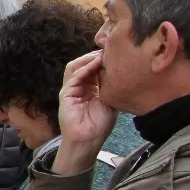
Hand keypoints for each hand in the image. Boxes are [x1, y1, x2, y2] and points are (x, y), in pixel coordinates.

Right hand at [56, 50, 116, 173]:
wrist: (89, 140)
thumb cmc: (99, 125)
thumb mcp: (111, 101)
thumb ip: (112, 87)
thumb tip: (123, 71)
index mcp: (89, 87)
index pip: (92, 67)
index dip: (102, 59)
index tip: (116, 52)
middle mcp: (78, 86)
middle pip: (82, 63)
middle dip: (95, 55)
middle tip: (109, 50)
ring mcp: (70, 89)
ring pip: (75, 66)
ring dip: (88, 58)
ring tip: (102, 55)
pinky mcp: (66, 94)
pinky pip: (74, 76)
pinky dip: (85, 68)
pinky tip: (96, 63)